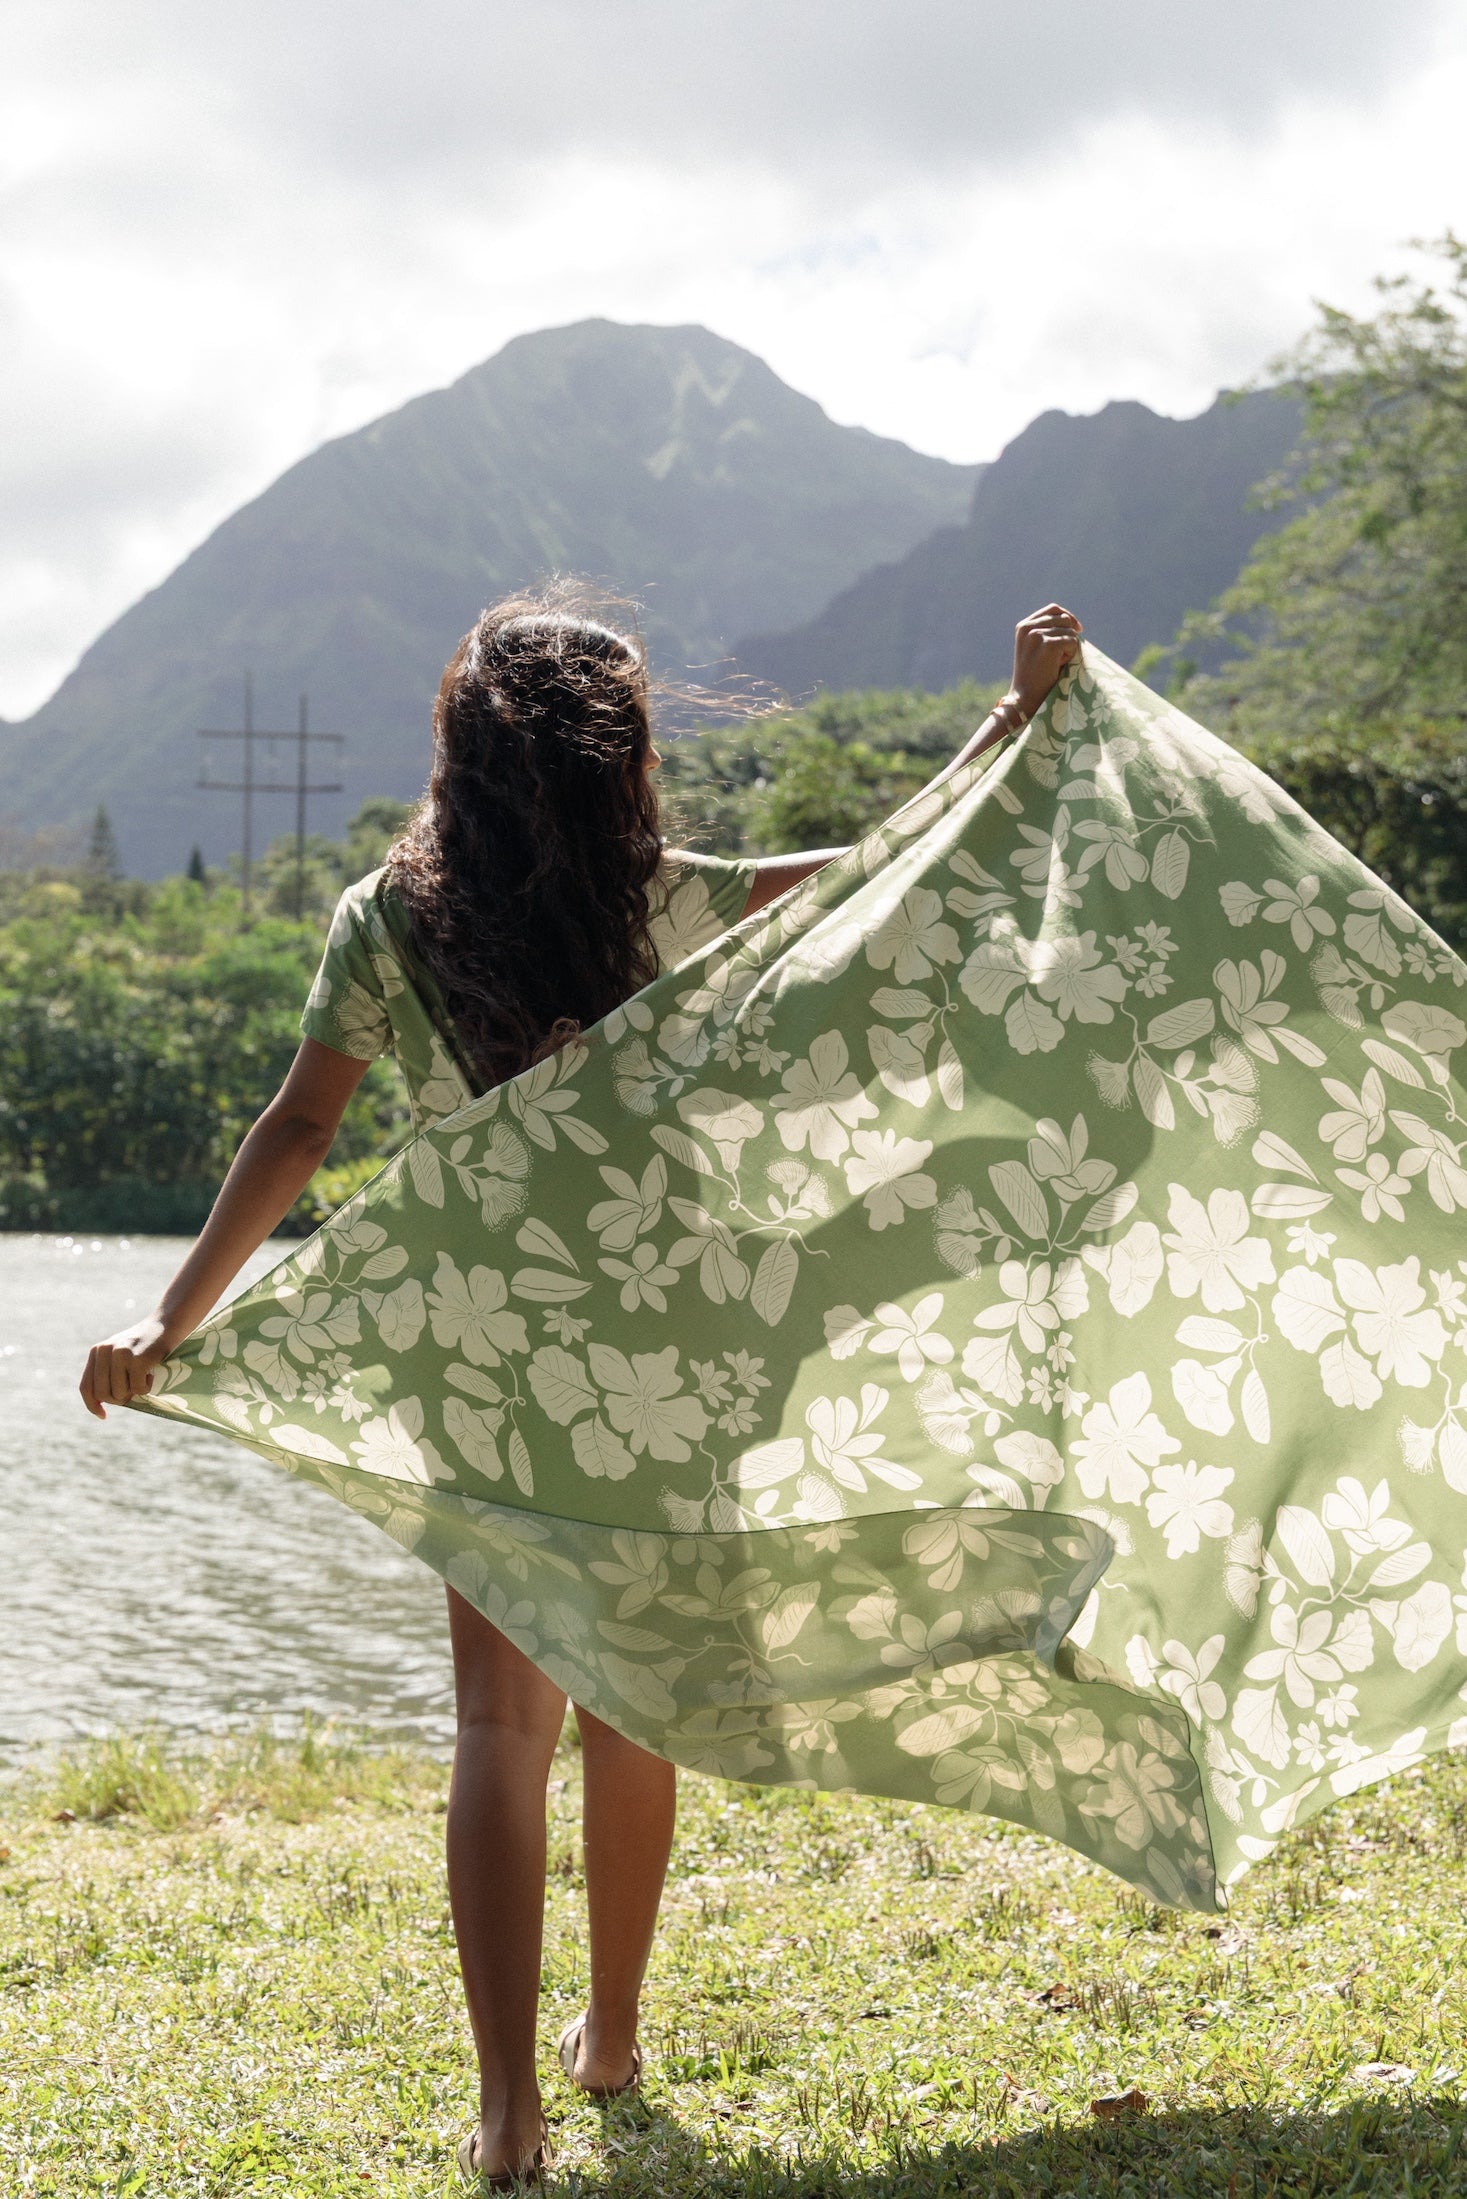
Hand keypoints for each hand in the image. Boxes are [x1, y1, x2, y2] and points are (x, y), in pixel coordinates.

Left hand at [80, 1314, 172, 1419]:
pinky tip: (151, 1374)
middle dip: (119, 1398)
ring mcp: (120, 1354)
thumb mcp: (119, 1354)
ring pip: (119, 1393)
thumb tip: (99, 1402)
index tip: (103, 1416)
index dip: (92, 1405)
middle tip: (133, 1390)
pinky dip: (146, 1388)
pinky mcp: (138, 1359)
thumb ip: (107, 1373)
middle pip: (103, 1394)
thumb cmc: (144, 1345)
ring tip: (144, 1377)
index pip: (86, 1387)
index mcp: (97, 1351)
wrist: (167, 1324)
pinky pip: (138, 1389)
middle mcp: (104, 1351)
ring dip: (134, 1392)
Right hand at [1008, 603, 1083, 719]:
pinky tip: (1057, 666)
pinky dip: (1070, 654)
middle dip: (1068, 635)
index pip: (1053, 609)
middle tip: (1060, 656)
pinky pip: (1072, 642)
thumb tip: (1075, 624)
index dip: (1068, 617)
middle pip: (1064, 618)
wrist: (1025, 697)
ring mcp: (1036, 635)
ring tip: (1055, 663)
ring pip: (1070, 631)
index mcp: (1024, 626)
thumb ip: (1048, 632)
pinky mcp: (1047, 644)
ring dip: (1069, 647)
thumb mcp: (1036, 648)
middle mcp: (1028, 627)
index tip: (1078, 630)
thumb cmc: (1034, 676)